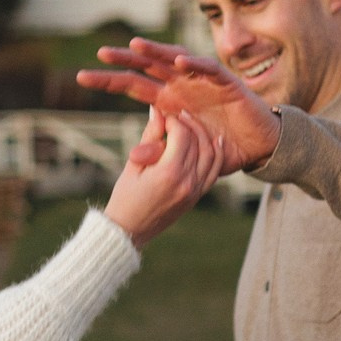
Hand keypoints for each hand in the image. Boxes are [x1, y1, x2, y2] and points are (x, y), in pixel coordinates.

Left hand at [77, 37, 280, 170]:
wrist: (256, 144)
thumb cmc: (218, 146)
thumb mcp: (183, 154)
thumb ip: (160, 151)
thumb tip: (132, 158)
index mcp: (166, 100)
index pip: (131, 86)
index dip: (108, 81)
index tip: (80, 78)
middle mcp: (180, 84)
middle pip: (147, 66)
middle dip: (124, 59)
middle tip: (100, 53)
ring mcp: (201, 80)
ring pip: (174, 59)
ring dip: (156, 51)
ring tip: (135, 44)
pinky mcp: (225, 81)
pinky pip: (208, 68)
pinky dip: (194, 63)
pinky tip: (178, 61)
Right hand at [103, 110, 223, 250]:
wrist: (129, 231)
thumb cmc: (125, 197)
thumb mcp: (134, 165)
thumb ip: (149, 136)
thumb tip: (157, 110)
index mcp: (168, 173)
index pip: (181, 135)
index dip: (173, 120)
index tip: (164, 115)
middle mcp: (187, 182)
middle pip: (197, 142)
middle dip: (188, 124)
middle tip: (178, 115)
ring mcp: (195, 190)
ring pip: (210, 154)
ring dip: (204, 135)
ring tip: (192, 124)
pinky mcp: (197, 196)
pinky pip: (213, 171)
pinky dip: (216, 153)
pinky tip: (213, 140)